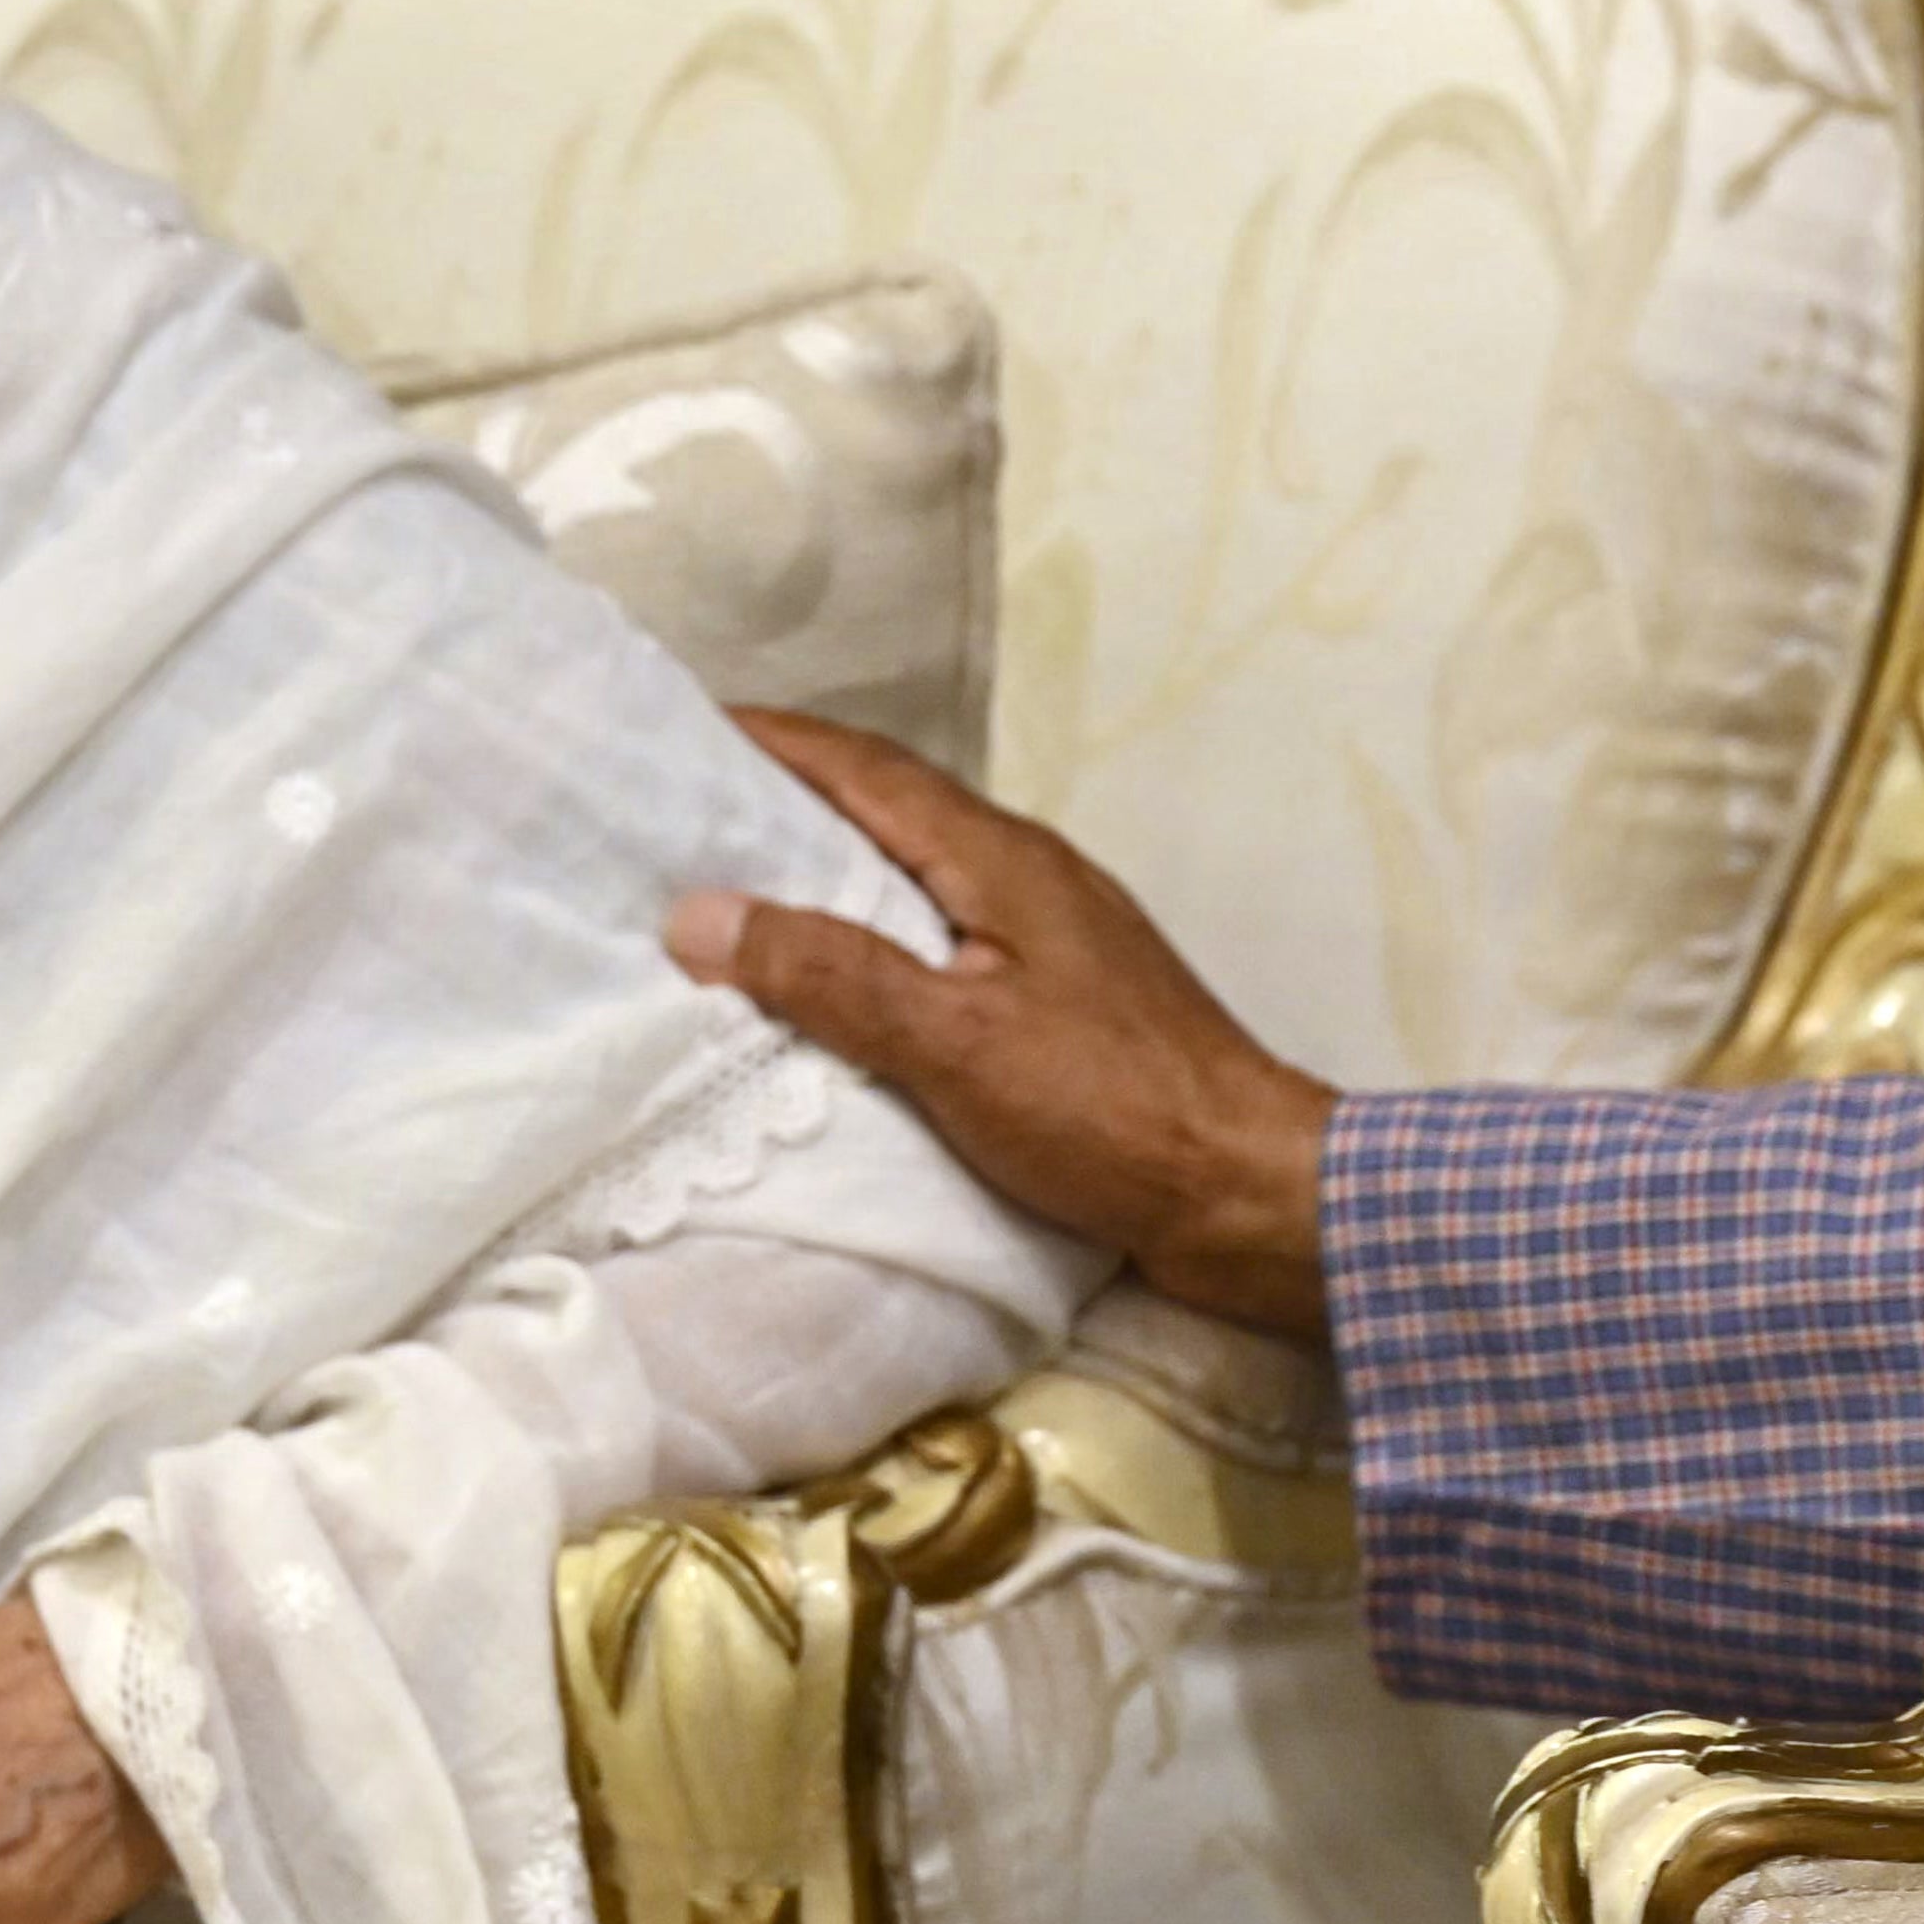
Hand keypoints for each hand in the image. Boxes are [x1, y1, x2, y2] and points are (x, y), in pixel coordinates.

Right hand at [665, 710, 1339, 1337]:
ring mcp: (1049, 941)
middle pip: (884, 815)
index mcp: (1000, 858)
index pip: (864, 769)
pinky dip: (869, 952)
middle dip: (781, 807)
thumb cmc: (1111, 1108)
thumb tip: (699, 914)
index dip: (771, 742)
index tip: (676, 729)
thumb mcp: (953, 1041)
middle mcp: (1026, 878)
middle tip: (675, 818)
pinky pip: (939, 950)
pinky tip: (827, 997)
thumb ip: (831, 975)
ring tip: (725, 903)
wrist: (1248, 1193)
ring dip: (824, 882)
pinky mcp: (1059, 1006)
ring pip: (912, 884)